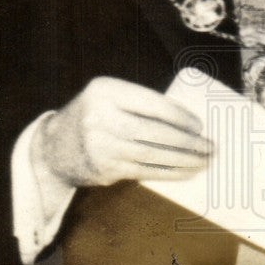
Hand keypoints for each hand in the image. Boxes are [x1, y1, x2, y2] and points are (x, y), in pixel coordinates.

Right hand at [33, 76, 212, 187]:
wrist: (54, 147)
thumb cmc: (95, 116)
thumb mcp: (111, 97)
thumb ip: (142, 104)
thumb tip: (189, 123)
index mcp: (106, 91)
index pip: (152, 104)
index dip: (180, 116)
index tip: (199, 125)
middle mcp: (101, 118)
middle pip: (156, 132)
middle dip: (188, 142)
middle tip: (210, 146)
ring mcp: (101, 146)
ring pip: (153, 155)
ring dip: (184, 160)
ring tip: (204, 160)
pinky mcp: (105, 170)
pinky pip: (145, 172)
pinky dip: (170, 172)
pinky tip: (186, 172)